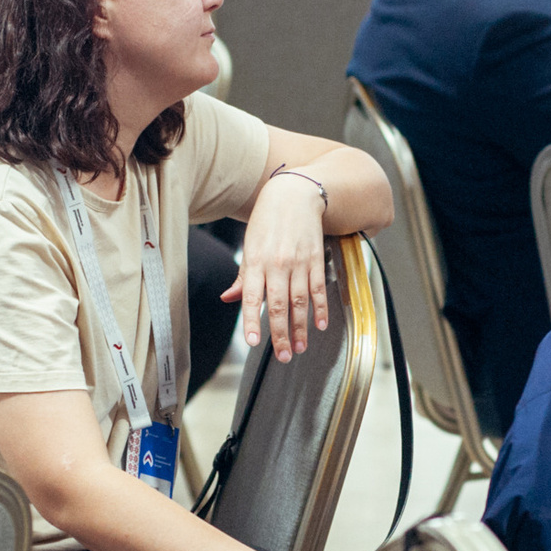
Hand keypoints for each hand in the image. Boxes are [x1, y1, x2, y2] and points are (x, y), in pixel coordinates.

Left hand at [228, 171, 329, 362]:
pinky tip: (320, 325)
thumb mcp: (250, 246)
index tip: (252, 342)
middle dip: (280, 334)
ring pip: (300, 301)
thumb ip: (243, 277)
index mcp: (256, 261)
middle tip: (282, 357)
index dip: (252, 321)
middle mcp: (277, 264)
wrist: (294, 193)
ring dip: (301, 328)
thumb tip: (229, 299)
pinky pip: (318, 288)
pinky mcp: (316, 259)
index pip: (252, 298)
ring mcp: (299, 262)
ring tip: (299, 348)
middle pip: (279, 305)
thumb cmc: (267, 221)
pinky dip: (321, 308)